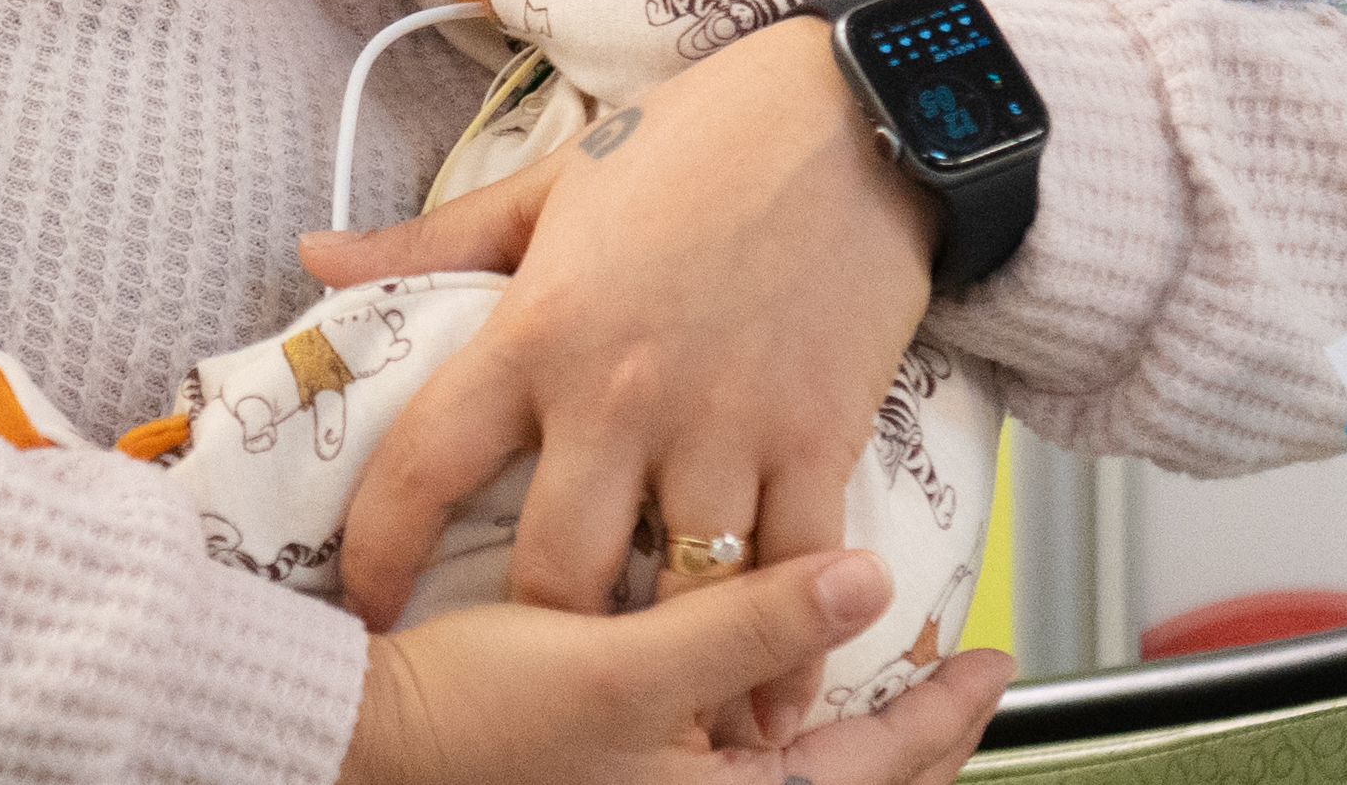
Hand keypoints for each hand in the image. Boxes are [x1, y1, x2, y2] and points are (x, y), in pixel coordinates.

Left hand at [299, 19, 935, 731]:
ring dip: (666, 660)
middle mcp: (621, 394)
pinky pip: (794, 577)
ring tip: (647, 701)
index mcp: (538, 329)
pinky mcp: (817, 438)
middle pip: (556, 571)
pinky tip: (764, 697)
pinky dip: (785, 651)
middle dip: (538, 634)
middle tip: (526, 666)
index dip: (380, 552)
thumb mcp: (548, 182)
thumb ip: (431, 243)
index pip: (425, 465)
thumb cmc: (699, 140)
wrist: (857, 113)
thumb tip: (316, 260)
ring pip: (679, 594)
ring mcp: (724, 425)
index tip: (367, 601)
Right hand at [333, 548, 1011, 784]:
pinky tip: (765, 676)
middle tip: (960, 675)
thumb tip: (870, 582)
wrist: (351, 737)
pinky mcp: (615, 767)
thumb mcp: (624, 669)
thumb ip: (750, 626)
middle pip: (847, 779)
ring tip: (882, 669)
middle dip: (911, 733)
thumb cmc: (474, 719)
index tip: (995, 657)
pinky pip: (729, 753)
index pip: (878, 766)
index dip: (946, 712)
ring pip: (793, 768)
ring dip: (846, 728)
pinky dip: (768, 715)